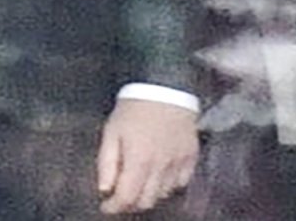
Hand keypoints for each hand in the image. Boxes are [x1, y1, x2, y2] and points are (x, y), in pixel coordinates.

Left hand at [95, 98, 197, 213]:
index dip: (114, 207)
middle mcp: (161, 167)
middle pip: (146, 201)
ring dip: (148, 194)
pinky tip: (158, 175)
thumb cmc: (133, 108)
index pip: (127, 197)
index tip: (106, 206)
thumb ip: (107, 162)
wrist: (166, 88)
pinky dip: (167, 185)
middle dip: (130, 203)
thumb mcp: (111, 131)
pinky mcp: (191, 159)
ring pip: (163, 195)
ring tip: (138, 183)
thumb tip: (104, 189)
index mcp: (139, 160)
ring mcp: (179, 164)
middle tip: (120, 195)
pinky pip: (180, 184)